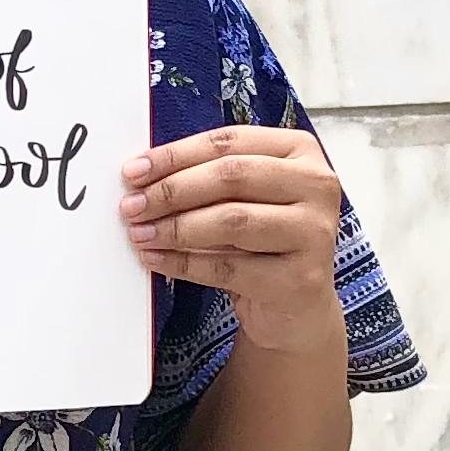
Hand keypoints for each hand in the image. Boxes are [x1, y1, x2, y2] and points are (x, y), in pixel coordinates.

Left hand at [119, 126, 346, 354]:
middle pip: (231, 176)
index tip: (134, 170)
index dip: (176, 155)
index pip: (229, 142)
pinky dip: (184, 263)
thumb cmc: (263, 242)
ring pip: (231, 221)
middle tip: (132, 205)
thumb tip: (141, 174)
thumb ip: (208, 177)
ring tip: (140, 233)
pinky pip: (230, 267)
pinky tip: (156, 259)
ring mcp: (314, 233)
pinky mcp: (301, 279)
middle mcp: (317, 186)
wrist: (297, 308)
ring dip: (175, 227)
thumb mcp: (245, 199)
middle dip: (172, 190)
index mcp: (301, 152)